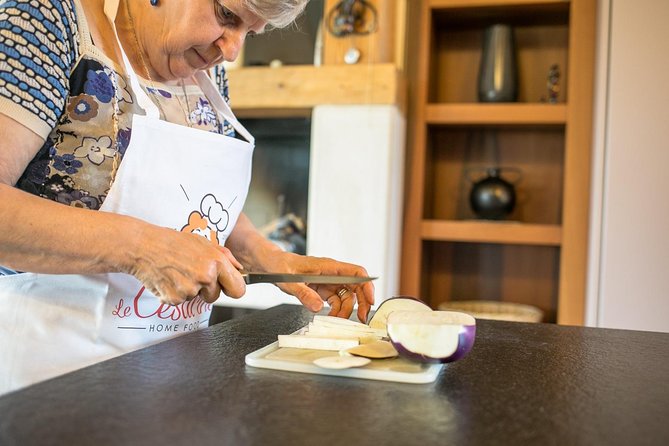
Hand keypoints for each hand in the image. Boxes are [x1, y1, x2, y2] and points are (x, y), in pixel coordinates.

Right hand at [126, 226, 246, 304]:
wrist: (143, 246)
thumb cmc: (172, 242)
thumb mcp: (202, 242)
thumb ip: (224, 255)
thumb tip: (239, 268)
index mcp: (217, 262)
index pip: (238, 289)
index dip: (232, 288)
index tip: (227, 287)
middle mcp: (206, 276)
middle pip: (216, 297)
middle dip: (207, 290)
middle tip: (192, 274)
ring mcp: (190, 289)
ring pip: (196, 298)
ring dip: (189, 290)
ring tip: (178, 272)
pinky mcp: (175, 298)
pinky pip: (180, 301)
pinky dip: (174, 293)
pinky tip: (168, 278)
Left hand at [258, 252, 374, 322]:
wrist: (270, 265)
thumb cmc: (279, 266)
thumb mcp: (289, 282)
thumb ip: (304, 294)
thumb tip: (319, 307)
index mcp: (328, 266)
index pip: (356, 272)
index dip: (367, 286)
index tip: (371, 301)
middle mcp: (332, 273)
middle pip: (356, 286)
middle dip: (361, 302)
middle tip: (361, 319)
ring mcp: (329, 281)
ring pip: (347, 296)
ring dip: (345, 311)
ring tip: (336, 322)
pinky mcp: (323, 289)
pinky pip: (336, 301)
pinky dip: (336, 311)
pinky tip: (330, 318)